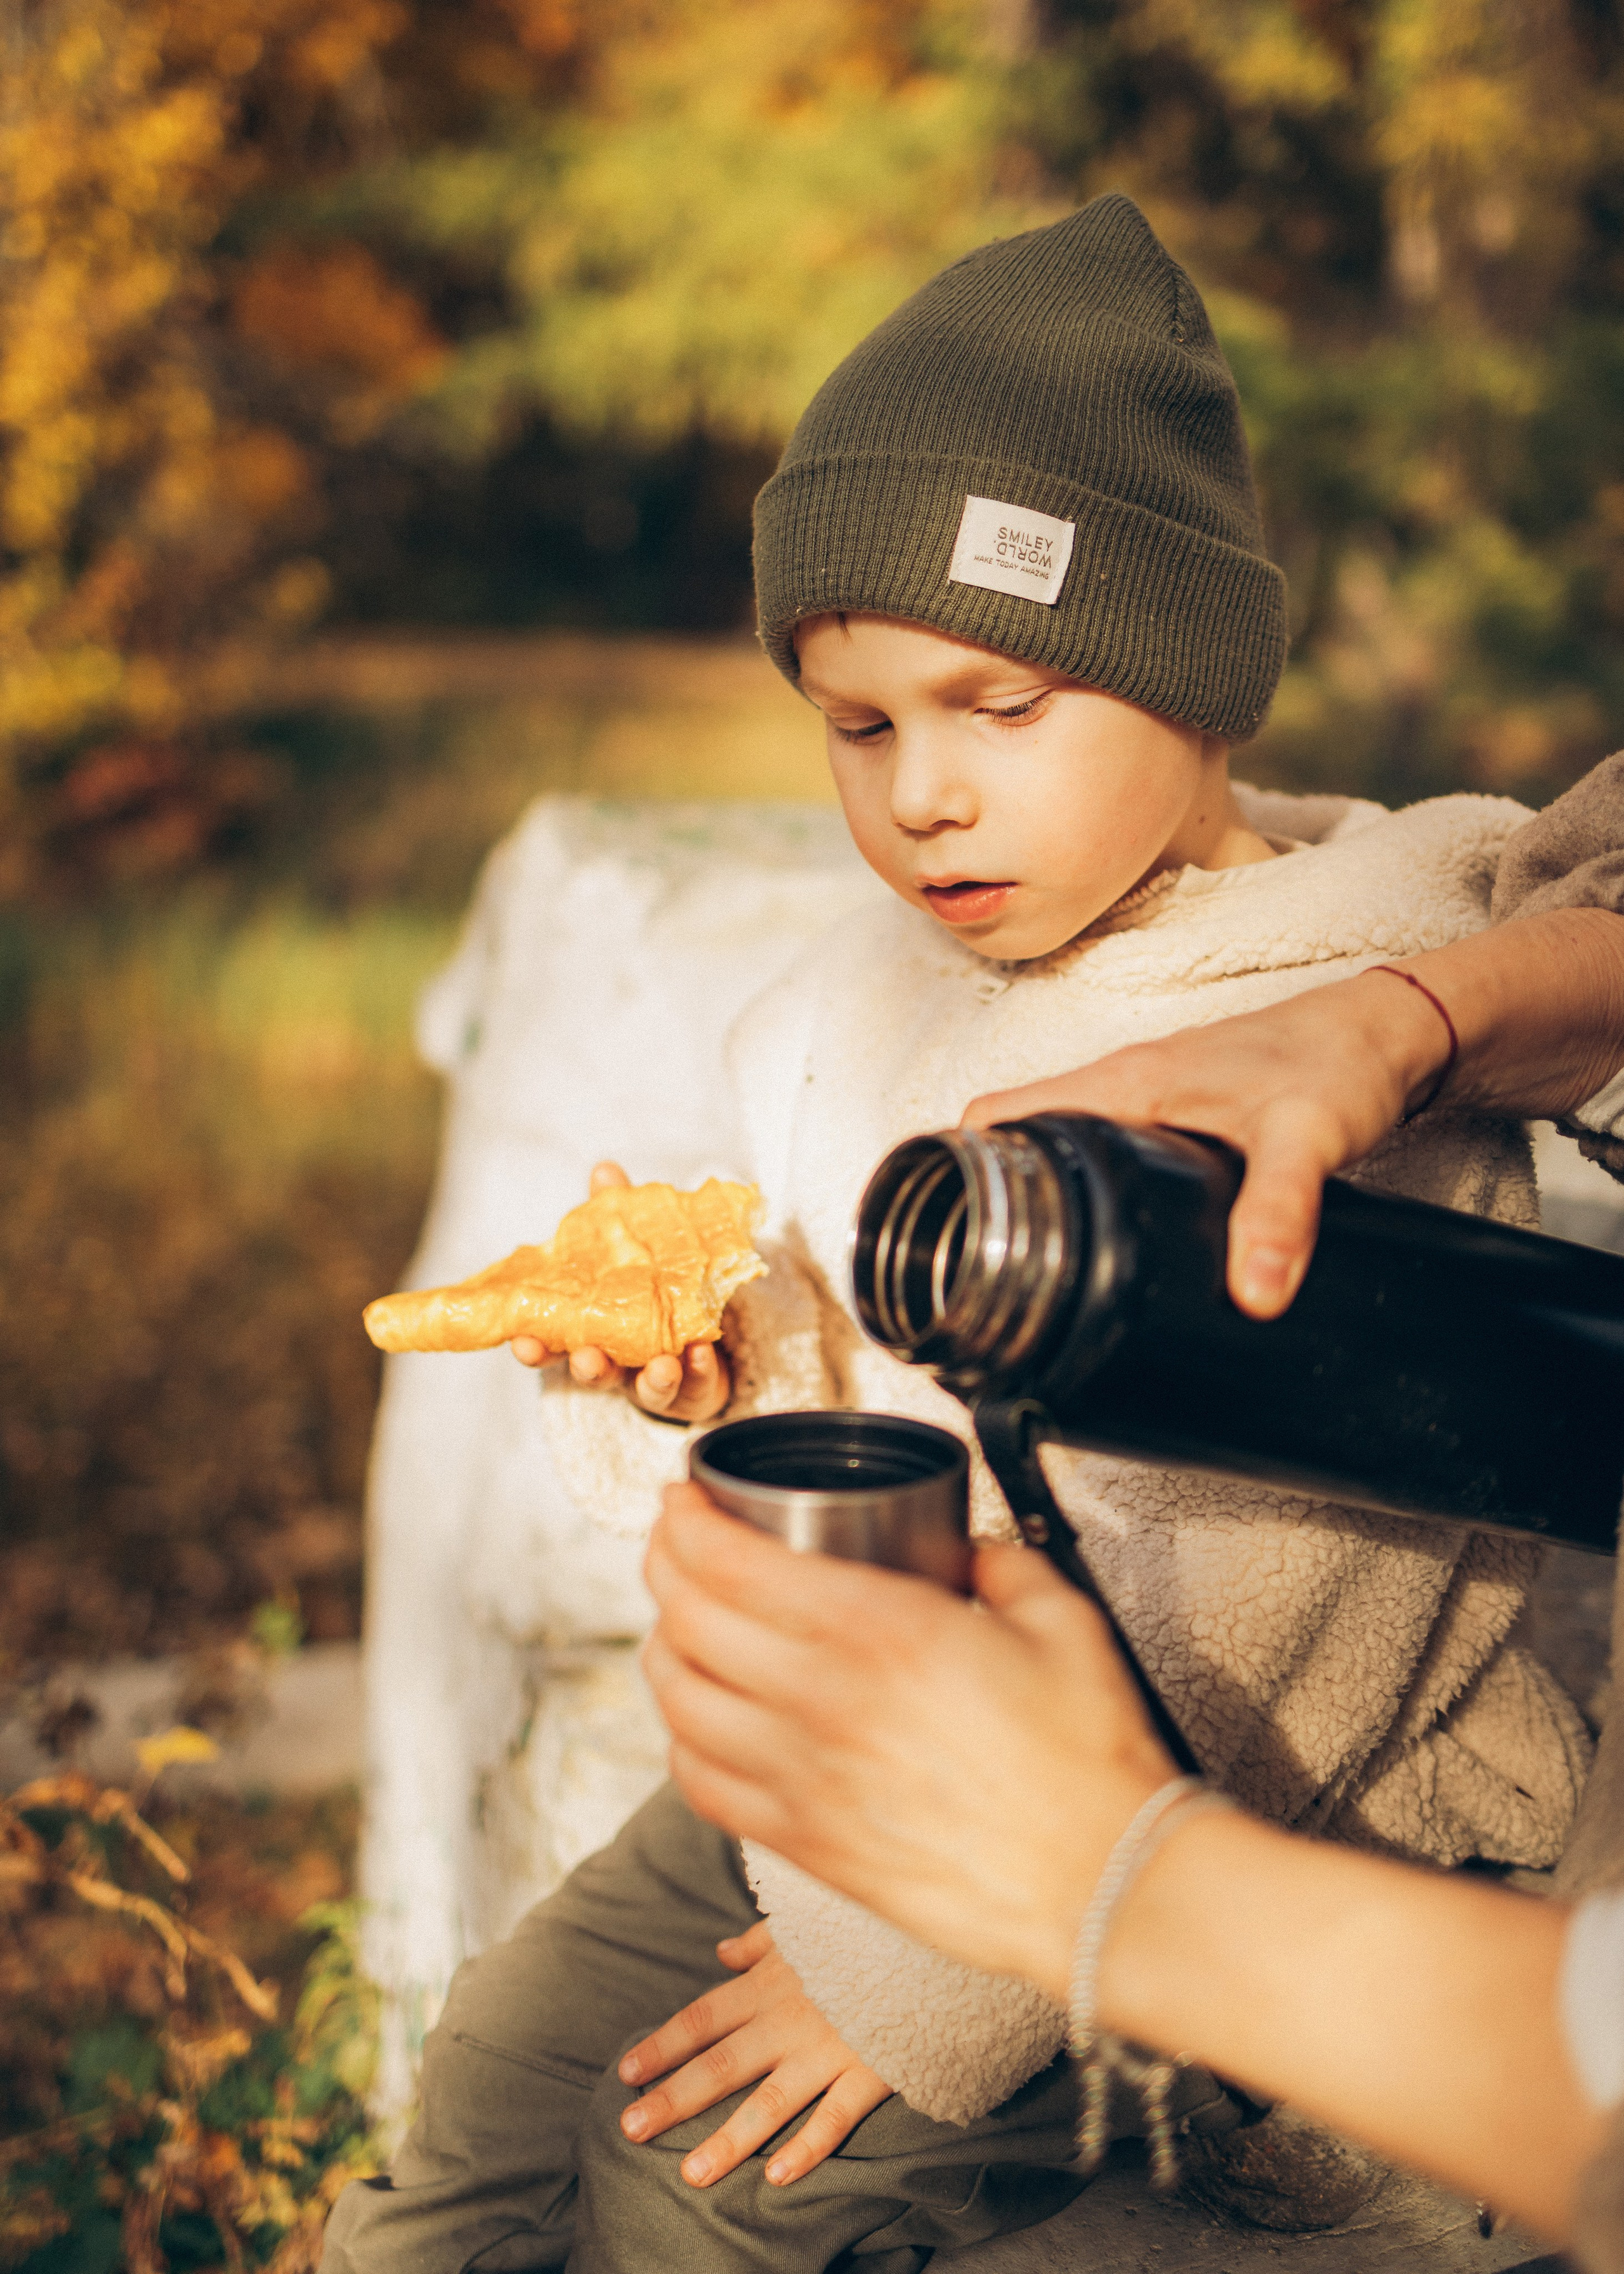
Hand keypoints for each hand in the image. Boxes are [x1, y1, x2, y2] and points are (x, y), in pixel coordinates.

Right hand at [510, 1160, 731, 1420]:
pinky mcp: (694, 1387)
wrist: (703, 1336)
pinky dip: (698, 1370)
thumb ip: (615, 1217)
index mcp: (589, 1332)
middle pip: (594, 1372)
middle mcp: (617, 1362)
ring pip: (646, 1389)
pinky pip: (695, 1385)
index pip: (554, 1344)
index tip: (521, 1343)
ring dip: (652, 1380)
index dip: (535, 1347)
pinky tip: (701, 1353)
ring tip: (663, 1365)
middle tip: (586, 1359)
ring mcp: (653, 1379)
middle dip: (588, 1368)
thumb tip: (605, 1169)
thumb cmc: (649, 1293)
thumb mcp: (631, 1251)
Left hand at [616, 1919, 891, 2185]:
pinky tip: (778, 2176)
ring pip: (772, 2101)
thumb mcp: (806, 1925)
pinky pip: (837, 2115)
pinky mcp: (872, 2069)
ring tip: (691, 2173)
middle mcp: (790, 2019)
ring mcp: (830, 2047)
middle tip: (630, 2129)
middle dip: (675, 2098)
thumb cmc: (861, 1930)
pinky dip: (809, 2146)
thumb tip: (722, 1950)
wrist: (927, 1934)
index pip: (704, 2017)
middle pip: (723, 2064)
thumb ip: (761, 1942)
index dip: (663, 2044)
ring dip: (729, 2140)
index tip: (626, 2072)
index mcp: (771, 1983)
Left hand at [643, 1483, 1172, 2000]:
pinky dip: (683, 1741)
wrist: (1102, 1886)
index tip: (684, 1501)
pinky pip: (704, 1785)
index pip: (731, 1563)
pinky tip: (698, 1720)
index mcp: (880, 1632)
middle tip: (674, 1543)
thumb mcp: (1061, 1617)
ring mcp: (805, 1780)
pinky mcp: (808, 1846)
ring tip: (678, 1623)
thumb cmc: (1088, 1763)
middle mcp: (823, 1702)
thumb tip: (966, 1553)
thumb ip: (999, 1562)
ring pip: (680, 1701)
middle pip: (689, 1621)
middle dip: (664, 1566)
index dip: (687, 1522)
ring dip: (664, 1649)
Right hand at [962, 967, 1448, 1317]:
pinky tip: (1110, 1237)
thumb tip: (1253, 1296)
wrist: (1396, 1026)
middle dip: (990, 1196)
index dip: (957, 1166)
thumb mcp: (1309, 1142)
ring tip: (1034, 1268)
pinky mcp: (1180, 1114)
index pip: (1001, 1112)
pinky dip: (1088, 1185)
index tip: (944, 1227)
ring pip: (1062, 1144)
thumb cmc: (1344, 1061)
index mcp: (1127, 1082)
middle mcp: (1126, 1085)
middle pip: (1018, 1137)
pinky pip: (1106, 1150)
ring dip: (1039, 1191)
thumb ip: (1278, 1216)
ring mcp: (1151, 1098)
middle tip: (985, 1273)